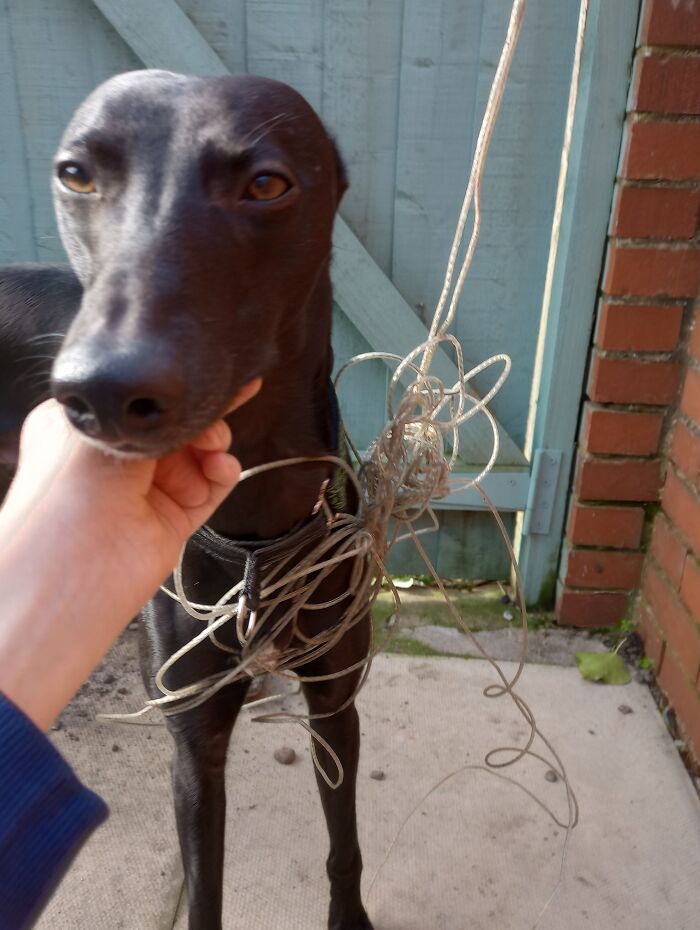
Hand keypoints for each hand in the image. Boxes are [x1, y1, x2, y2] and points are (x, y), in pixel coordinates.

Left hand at [1, 379, 260, 581]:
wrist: (69, 574)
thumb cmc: (64, 498)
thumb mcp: (99, 430)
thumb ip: (146, 410)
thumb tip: (186, 394)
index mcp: (86, 429)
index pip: (139, 401)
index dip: (173, 392)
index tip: (207, 376)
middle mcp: (116, 459)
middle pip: (175, 426)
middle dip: (199, 420)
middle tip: (209, 422)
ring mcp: (146, 491)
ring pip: (197, 455)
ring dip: (214, 447)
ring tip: (215, 451)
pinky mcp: (172, 519)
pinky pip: (209, 488)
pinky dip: (223, 474)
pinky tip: (222, 467)